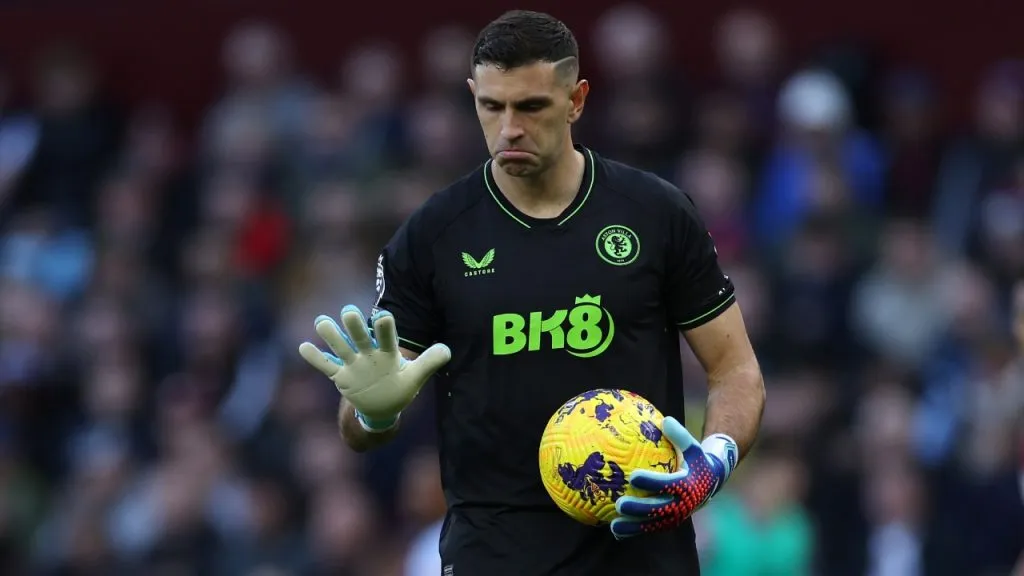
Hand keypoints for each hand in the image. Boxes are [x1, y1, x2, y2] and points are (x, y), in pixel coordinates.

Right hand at [298, 305, 450, 429]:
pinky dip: (315, 358)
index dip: (384, 328)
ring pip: (340, 347)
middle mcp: (369, 354)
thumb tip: (447, 350)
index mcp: (388, 352)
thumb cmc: (400, 387)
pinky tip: (303, 346)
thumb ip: (429, 363)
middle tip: (349, 312)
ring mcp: (353, 364)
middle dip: (355, 326)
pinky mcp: (341, 376)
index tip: (383, 315)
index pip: (387, 337)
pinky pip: (326, 366)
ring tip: (322, 322)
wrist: (383, 404)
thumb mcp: (416, 378)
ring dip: (332, 336)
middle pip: (361, 337)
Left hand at [609, 417, 737, 538]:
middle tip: (620, 504)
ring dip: (633, 527)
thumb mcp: (693, 446)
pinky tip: (615, 531)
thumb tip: (666, 420)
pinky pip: (650, 528)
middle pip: (657, 509)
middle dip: (638, 509)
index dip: (651, 482)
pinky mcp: (668, 522)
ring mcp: (675, 516)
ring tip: (613, 526)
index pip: (667, 485)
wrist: (711, 482)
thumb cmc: (696, 459)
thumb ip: (680, 435)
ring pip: (652, 524)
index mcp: (687, 485)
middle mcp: (682, 504)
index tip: (633, 476)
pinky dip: (634, 531)